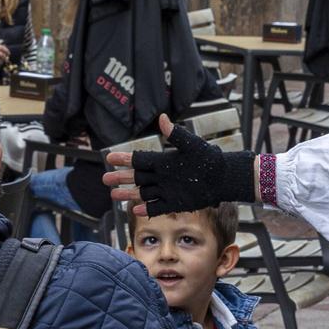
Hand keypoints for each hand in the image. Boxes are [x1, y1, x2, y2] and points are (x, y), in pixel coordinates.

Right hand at [102, 115, 256, 215]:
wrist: (224, 178)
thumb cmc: (209, 159)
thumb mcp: (192, 145)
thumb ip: (176, 134)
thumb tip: (163, 118)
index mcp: (163, 161)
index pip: (139, 160)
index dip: (124, 159)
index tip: (109, 157)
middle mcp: (162, 176)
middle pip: (136, 177)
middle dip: (120, 178)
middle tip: (105, 179)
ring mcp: (167, 190)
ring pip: (143, 193)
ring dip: (128, 194)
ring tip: (113, 196)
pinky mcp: (175, 203)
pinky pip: (157, 207)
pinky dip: (146, 209)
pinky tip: (136, 210)